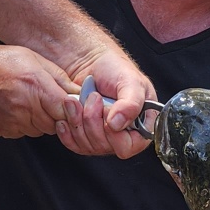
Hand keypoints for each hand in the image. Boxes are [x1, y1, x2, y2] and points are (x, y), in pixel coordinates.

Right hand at [0, 42, 81, 138]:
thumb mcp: (32, 58)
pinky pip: (21, 132)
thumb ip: (58, 77)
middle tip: (44, 99)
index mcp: (36, 88)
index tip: (69, 103)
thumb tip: (77, 91)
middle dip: (54, 114)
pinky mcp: (1, 130)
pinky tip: (13, 107)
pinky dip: (22, 124)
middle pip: (54, 124)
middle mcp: (25, 109)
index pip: (67, 110)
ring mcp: (12, 123)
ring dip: (38, 119)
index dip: (71, 109)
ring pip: (39, 130)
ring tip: (26, 100)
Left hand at [62, 44, 156, 159]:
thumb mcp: (131, 81)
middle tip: (94, 98)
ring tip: (79, 99)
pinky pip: (73, 144)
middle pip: (106, 147)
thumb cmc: (114, 68)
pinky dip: (68, 128)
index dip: (116, 135)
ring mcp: (102, 137)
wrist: (89, 61)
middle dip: (94, 121)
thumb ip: (132, 103)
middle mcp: (123, 135)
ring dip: (79, 121)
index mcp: (141, 125)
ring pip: (88, 146)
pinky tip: (69, 112)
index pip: (130, 146)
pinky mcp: (83, 136)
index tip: (108, 114)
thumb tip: (118, 124)